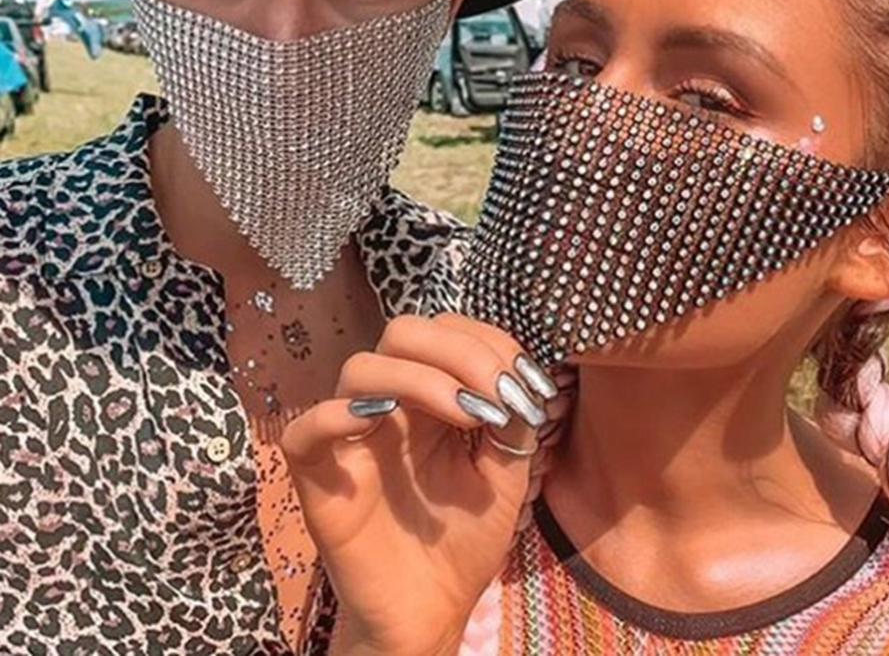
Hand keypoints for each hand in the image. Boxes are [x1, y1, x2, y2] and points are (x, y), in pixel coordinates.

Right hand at [280, 313, 558, 655]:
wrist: (430, 610)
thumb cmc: (463, 539)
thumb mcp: (505, 476)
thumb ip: (512, 423)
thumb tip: (516, 377)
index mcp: (431, 395)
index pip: (448, 333)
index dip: (488, 344)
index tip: (526, 386)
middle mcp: (389, 402)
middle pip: (403, 333)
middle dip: (457, 350)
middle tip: (494, 393)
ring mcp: (350, 434)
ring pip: (360, 368)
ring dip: (419, 377)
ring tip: (466, 414)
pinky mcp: (317, 474)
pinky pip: (305, 429)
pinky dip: (334, 414)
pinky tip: (378, 419)